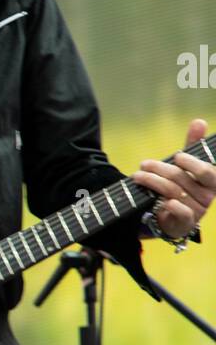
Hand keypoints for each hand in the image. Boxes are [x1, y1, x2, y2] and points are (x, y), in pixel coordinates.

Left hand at [133, 118, 214, 238]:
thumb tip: (199, 121)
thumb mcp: (187, 165)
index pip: (207, 171)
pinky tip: (159, 200)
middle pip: (181, 179)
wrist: (171, 217)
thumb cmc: (182, 186)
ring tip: (137, 176)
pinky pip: (181, 211)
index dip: (192, 163)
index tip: (176, 156)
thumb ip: (193, 145)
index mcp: (212, 182)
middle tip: (144, 164)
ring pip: (173, 191)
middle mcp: (207, 197)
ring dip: (152, 182)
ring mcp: (197, 211)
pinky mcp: (186, 223)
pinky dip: (170, 205)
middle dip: (160, 169)